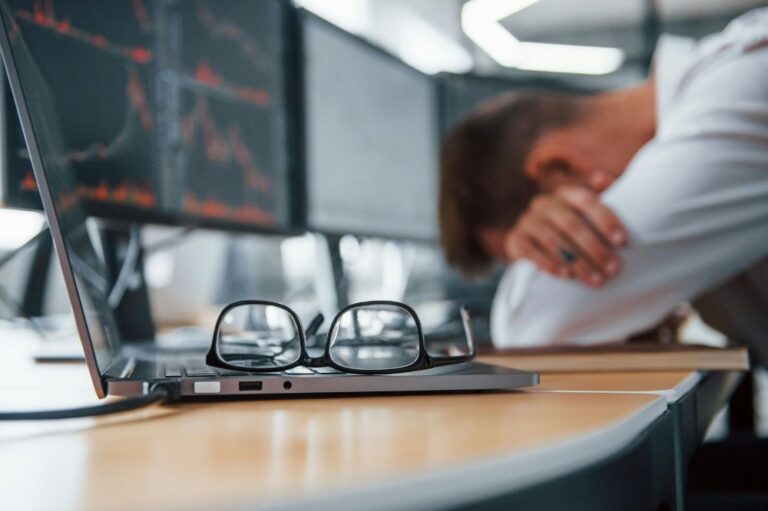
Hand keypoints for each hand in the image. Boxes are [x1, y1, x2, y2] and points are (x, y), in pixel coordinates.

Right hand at [503, 186, 627, 287]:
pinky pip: (531, 251)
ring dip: (577, 261)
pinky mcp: (514, 240)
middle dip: (595, 248)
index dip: (605, 220)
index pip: (586, 201)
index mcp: (565, 194)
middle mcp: (544, 204)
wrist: (536, 248)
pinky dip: (549, 263)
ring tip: (595, 279)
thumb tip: (600, 178)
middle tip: (612, 269)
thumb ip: (602, 198)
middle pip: (571, 224)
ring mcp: (527, 221)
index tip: (622, 241)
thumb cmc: (572, 231)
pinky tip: (566, 275)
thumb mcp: (589, 216)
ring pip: (553, 240)